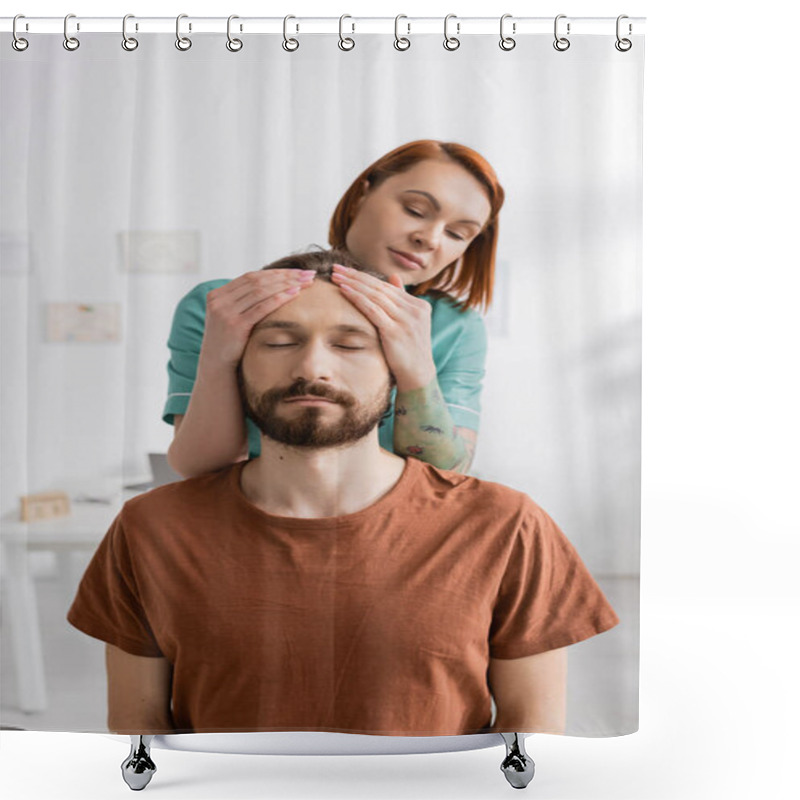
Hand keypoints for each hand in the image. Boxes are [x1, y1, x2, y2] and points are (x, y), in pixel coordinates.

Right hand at [201, 269, 314, 367]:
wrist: (216, 365)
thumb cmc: (230, 341)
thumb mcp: (231, 316)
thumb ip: (243, 302)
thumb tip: (270, 285)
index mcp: (217, 294)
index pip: (251, 276)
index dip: (276, 272)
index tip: (297, 272)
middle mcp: (219, 300)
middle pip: (258, 281)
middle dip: (285, 276)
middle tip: (307, 274)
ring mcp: (225, 312)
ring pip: (261, 291)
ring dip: (286, 284)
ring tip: (305, 282)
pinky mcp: (234, 325)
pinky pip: (261, 307)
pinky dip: (279, 298)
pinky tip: (295, 294)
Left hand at [331, 264, 436, 389]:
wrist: (418, 377)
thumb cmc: (409, 353)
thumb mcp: (408, 324)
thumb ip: (401, 301)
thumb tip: (393, 277)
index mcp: (419, 306)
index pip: (387, 287)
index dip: (365, 277)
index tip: (346, 270)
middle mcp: (415, 310)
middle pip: (380, 288)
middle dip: (355, 276)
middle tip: (336, 267)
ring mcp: (406, 320)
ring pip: (375, 296)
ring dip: (353, 284)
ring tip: (335, 276)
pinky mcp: (395, 332)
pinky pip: (373, 310)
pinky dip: (357, 298)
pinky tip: (344, 290)